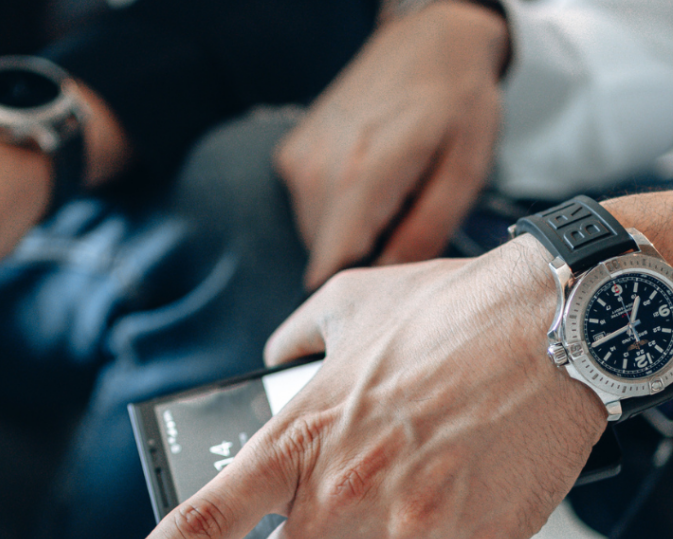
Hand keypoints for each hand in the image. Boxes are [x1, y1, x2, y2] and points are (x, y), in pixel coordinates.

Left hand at [83, 236, 607, 538]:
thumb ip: (295, 340)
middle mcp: (342, 490)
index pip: (202, 524)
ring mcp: (408, 525)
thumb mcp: (351, 306)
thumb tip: (274, 353)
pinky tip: (467, 487)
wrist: (561, 319)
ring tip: (414, 491)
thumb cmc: (455, 312)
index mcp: (298, 440)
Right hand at [274, 0, 508, 290]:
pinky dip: (336, 208)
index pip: (330, 272)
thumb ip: (423, 235)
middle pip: (326, 258)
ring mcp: (296, 162)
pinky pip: (308, 211)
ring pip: (316, 238)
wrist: (431, 39)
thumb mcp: (464, 173)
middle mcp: (315, 173)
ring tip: (388, 194)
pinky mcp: (288, 156)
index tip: (387, 273)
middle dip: (362, 253)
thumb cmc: (457, 103)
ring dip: (350, 231)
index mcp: (359, 179)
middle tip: (402, 219)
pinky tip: (366, 178)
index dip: (359, 285)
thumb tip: (386, 280)